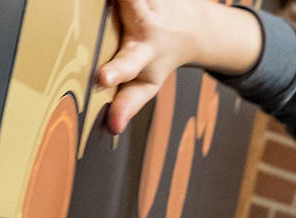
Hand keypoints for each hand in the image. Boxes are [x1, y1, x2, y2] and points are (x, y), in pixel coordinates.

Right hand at [98, 0, 259, 132]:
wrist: (193, 29)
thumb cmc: (160, 59)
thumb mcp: (147, 83)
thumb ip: (129, 103)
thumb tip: (113, 128)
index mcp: (142, 53)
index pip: (127, 66)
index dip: (116, 72)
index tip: (102, 78)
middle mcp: (147, 22)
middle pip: (133, 6)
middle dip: (127, 3)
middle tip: (115, 3)